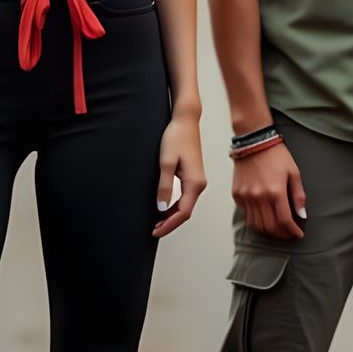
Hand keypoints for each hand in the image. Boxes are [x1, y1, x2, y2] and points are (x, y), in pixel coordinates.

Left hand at [153, 115, 206, 237]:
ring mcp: (197, 181)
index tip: (155, 231)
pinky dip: (174, 206)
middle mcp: (199, 184)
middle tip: (153, 230)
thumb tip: (161, 207)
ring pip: (185, 205)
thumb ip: (164, 186)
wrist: (185, 120)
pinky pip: (185, 197)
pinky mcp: (192, 176)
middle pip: (185, 212)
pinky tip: (164, 208)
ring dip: (172, 216)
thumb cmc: (176, 137)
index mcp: (195, 183)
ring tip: (156, 222)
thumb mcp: (166, 162)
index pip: (183, 213)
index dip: (169, 225)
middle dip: (170, 223)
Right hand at [233, 140, 305, 239]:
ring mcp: (246, 196)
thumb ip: (298, 196)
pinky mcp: (237, 195)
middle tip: (288, 234)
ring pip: (257, 224)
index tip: (298, 234)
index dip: (292, 231)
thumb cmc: (275, 155)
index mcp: (275, 191)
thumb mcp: (293, 173)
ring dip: (268, 231)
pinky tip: (264, 218)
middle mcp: (259, 197)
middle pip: (270, 227)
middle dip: (281, 235)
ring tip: (277, 230)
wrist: (254, 141)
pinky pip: (246, 215)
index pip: (284, 221)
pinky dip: (256, 221)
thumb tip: (301, 215)